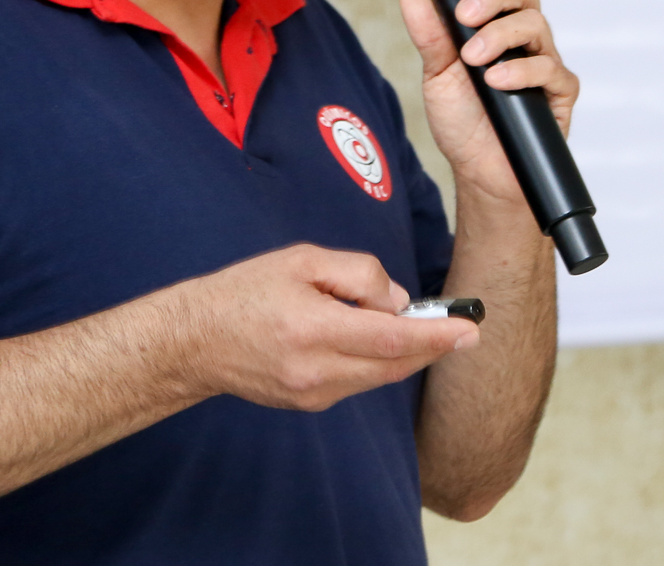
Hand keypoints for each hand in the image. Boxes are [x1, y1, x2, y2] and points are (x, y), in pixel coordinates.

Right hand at [159, 244, 476, 411]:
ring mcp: (312, 394)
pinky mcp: (309, 403)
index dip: (435, 336)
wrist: (195, 342)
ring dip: (407, 354)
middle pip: (394, 365)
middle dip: (433, 348)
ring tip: (419, 326)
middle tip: (465, 331)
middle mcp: (315, 371)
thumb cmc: (246, 292)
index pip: (390, 339)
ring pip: (379, 377)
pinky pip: (358, 382)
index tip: (468, 330)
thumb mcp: (302, 260)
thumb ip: (358, 274)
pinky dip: (378, 362)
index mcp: (312, 330)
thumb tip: (397, 302)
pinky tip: (376, 339)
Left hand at [399, 0, 581, 204]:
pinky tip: (497, 81)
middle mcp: (523, 36)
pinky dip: (521, 71)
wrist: (481, 173)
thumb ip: (430, 36)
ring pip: (537, 24)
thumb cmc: (463, 121)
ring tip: (473, 59)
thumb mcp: (436, 76)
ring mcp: (544, 61)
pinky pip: (550, 69)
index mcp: (496, 22)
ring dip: (501, 35)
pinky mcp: (559, 91)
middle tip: (464, 15)